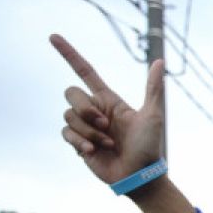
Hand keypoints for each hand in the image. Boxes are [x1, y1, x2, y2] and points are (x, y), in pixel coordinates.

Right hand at [50, 34, 163, 183]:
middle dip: (86, 109)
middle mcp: (94, 110)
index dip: (69, 54)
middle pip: (71, 93)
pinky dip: (80, 141)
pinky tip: (93, 151)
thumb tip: (160, 61)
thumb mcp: (153, 115)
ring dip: (89, 131)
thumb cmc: (148, 146)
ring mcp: (85, 127)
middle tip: (105, 126)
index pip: (84, 71)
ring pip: (69, 115)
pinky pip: (66, 132)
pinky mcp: (78, 143)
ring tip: (107, 144)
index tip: (53, 37)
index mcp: (109, 100)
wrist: (139, 175)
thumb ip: (153, 88)